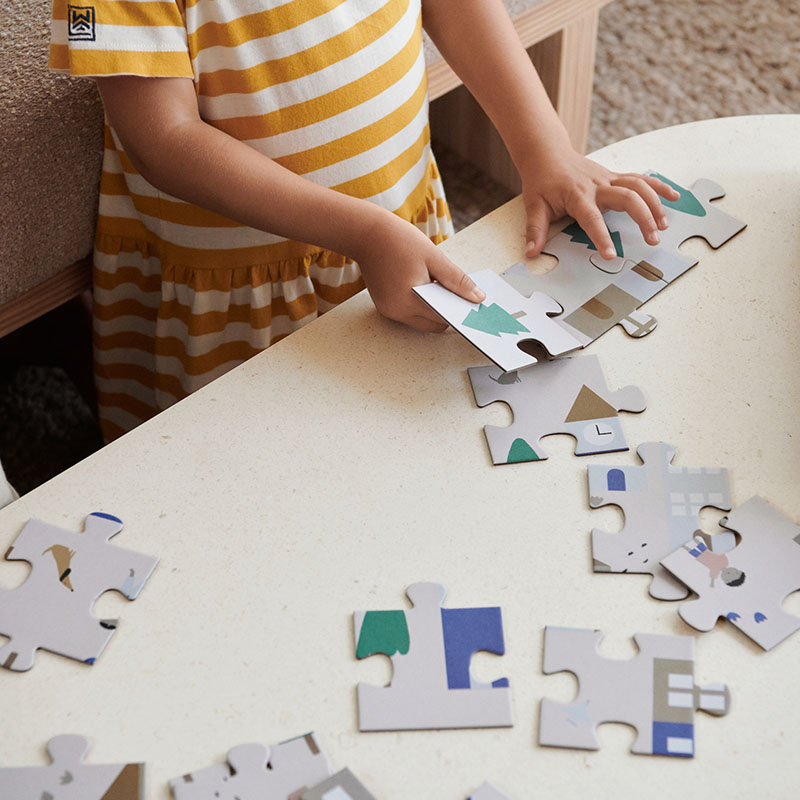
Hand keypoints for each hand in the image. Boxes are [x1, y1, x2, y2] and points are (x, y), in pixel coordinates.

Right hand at [354, 211, 484, 332]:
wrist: (365, 233)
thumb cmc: (398, 240)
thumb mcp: (434, 257)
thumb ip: (457, 280)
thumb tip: (478, 297)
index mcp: (409, 301)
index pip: (443, 319)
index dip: (459, 312)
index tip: (471, 304)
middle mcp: (397, 312)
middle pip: (432, 325)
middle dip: (446, 312)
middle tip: (456, 292)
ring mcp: (389, 311)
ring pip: (421, 320)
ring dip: (432, 308)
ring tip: (436, 284)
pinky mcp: (384, 306)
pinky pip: (409, 313)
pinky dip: (420, 304)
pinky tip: (423, 284)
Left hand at [521, 150, 680, 259]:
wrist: (548, 154)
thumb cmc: (541, 182)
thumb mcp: (533, 206)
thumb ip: (535, 231)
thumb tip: (531, 253)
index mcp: (577, 196)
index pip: (592, 219)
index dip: (602, 237)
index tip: (612, 256)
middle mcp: (597, 185)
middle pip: (627, 198)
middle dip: (643, 218)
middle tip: (653, 239)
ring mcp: (609, 178)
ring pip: (639, 185)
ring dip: (655, 204)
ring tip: (664, 225)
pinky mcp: (615, 176)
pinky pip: (641, 179)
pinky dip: (659, 186)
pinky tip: (674, 197)